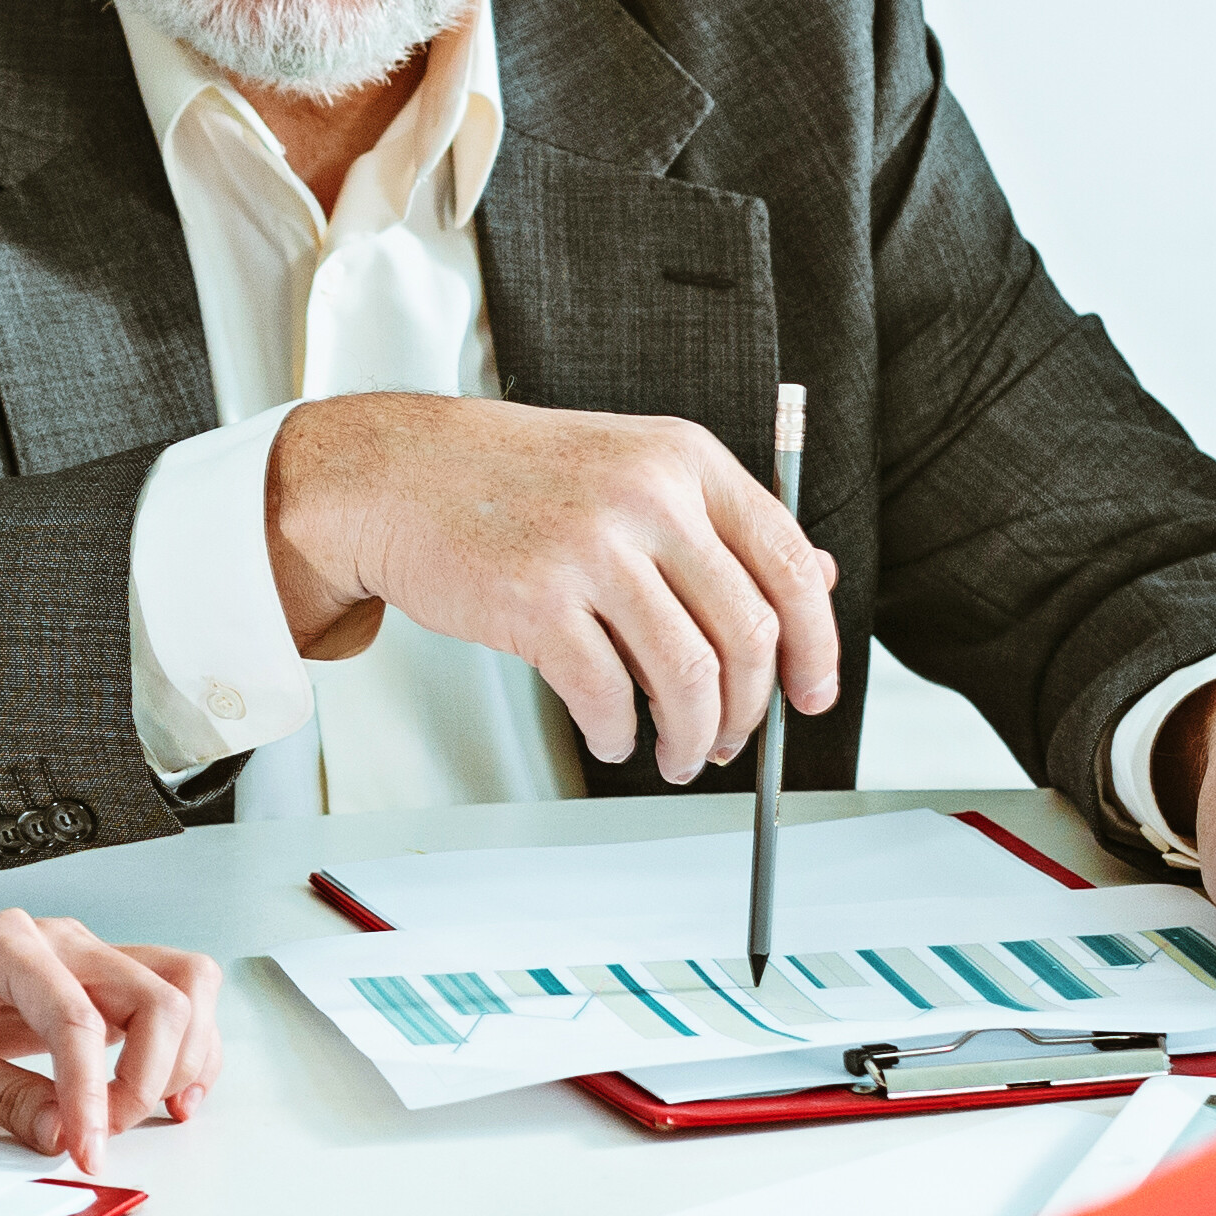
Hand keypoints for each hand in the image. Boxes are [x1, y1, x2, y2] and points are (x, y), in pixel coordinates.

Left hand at [0, 909, 224, 1175]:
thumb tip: (60, 1133)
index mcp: (7, 945)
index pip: (77, 1019)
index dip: (91, 1094)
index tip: (87, 1149)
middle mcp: (60, 941)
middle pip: (158, 994)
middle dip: (148, 1077)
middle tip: (104, 1134)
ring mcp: (84, 958)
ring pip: (184, 985)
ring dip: (185, 1054)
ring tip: (149, 1110)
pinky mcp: (95, 984)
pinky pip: (170, 1000)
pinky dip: (187, 1046)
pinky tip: (169, 1091)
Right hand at [263, 393, 838, 780]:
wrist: (400, 474)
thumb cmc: (517, 480)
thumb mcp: (635, 470)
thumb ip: (720, 524)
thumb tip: (815, 581)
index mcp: (687, 461)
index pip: (788, 564)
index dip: (815, 644)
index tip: (812, 693)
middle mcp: (649, 497)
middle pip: (746, 632)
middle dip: (748, 709)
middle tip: (729, 739)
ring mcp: (591, 547)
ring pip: (687, 675)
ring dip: (690, 736)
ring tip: (675, 753)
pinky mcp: (535, 599)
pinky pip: (606, 694)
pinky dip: (617, 733)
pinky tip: (611, 735)